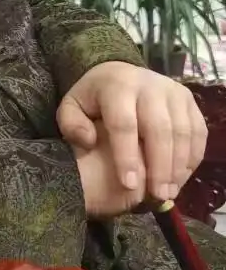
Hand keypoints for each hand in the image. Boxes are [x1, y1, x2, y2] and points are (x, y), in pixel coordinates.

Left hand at [57, 61, 207, 201]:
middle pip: (159, 129)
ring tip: (168, 192)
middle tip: (156, 195)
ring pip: (183, 131)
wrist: (120, 74)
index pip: (124, 123)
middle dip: (159, 166)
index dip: (126, 156)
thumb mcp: (72, 106)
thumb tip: (88, 140)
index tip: (127, 185)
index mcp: (117, 85)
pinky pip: (198, 131)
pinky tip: (180, 178)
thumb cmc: (94, 98)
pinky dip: (192, 157)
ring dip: (178, 166)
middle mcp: (149, 84)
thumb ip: (71, 124)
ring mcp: (173, 91)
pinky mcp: (189, 100)